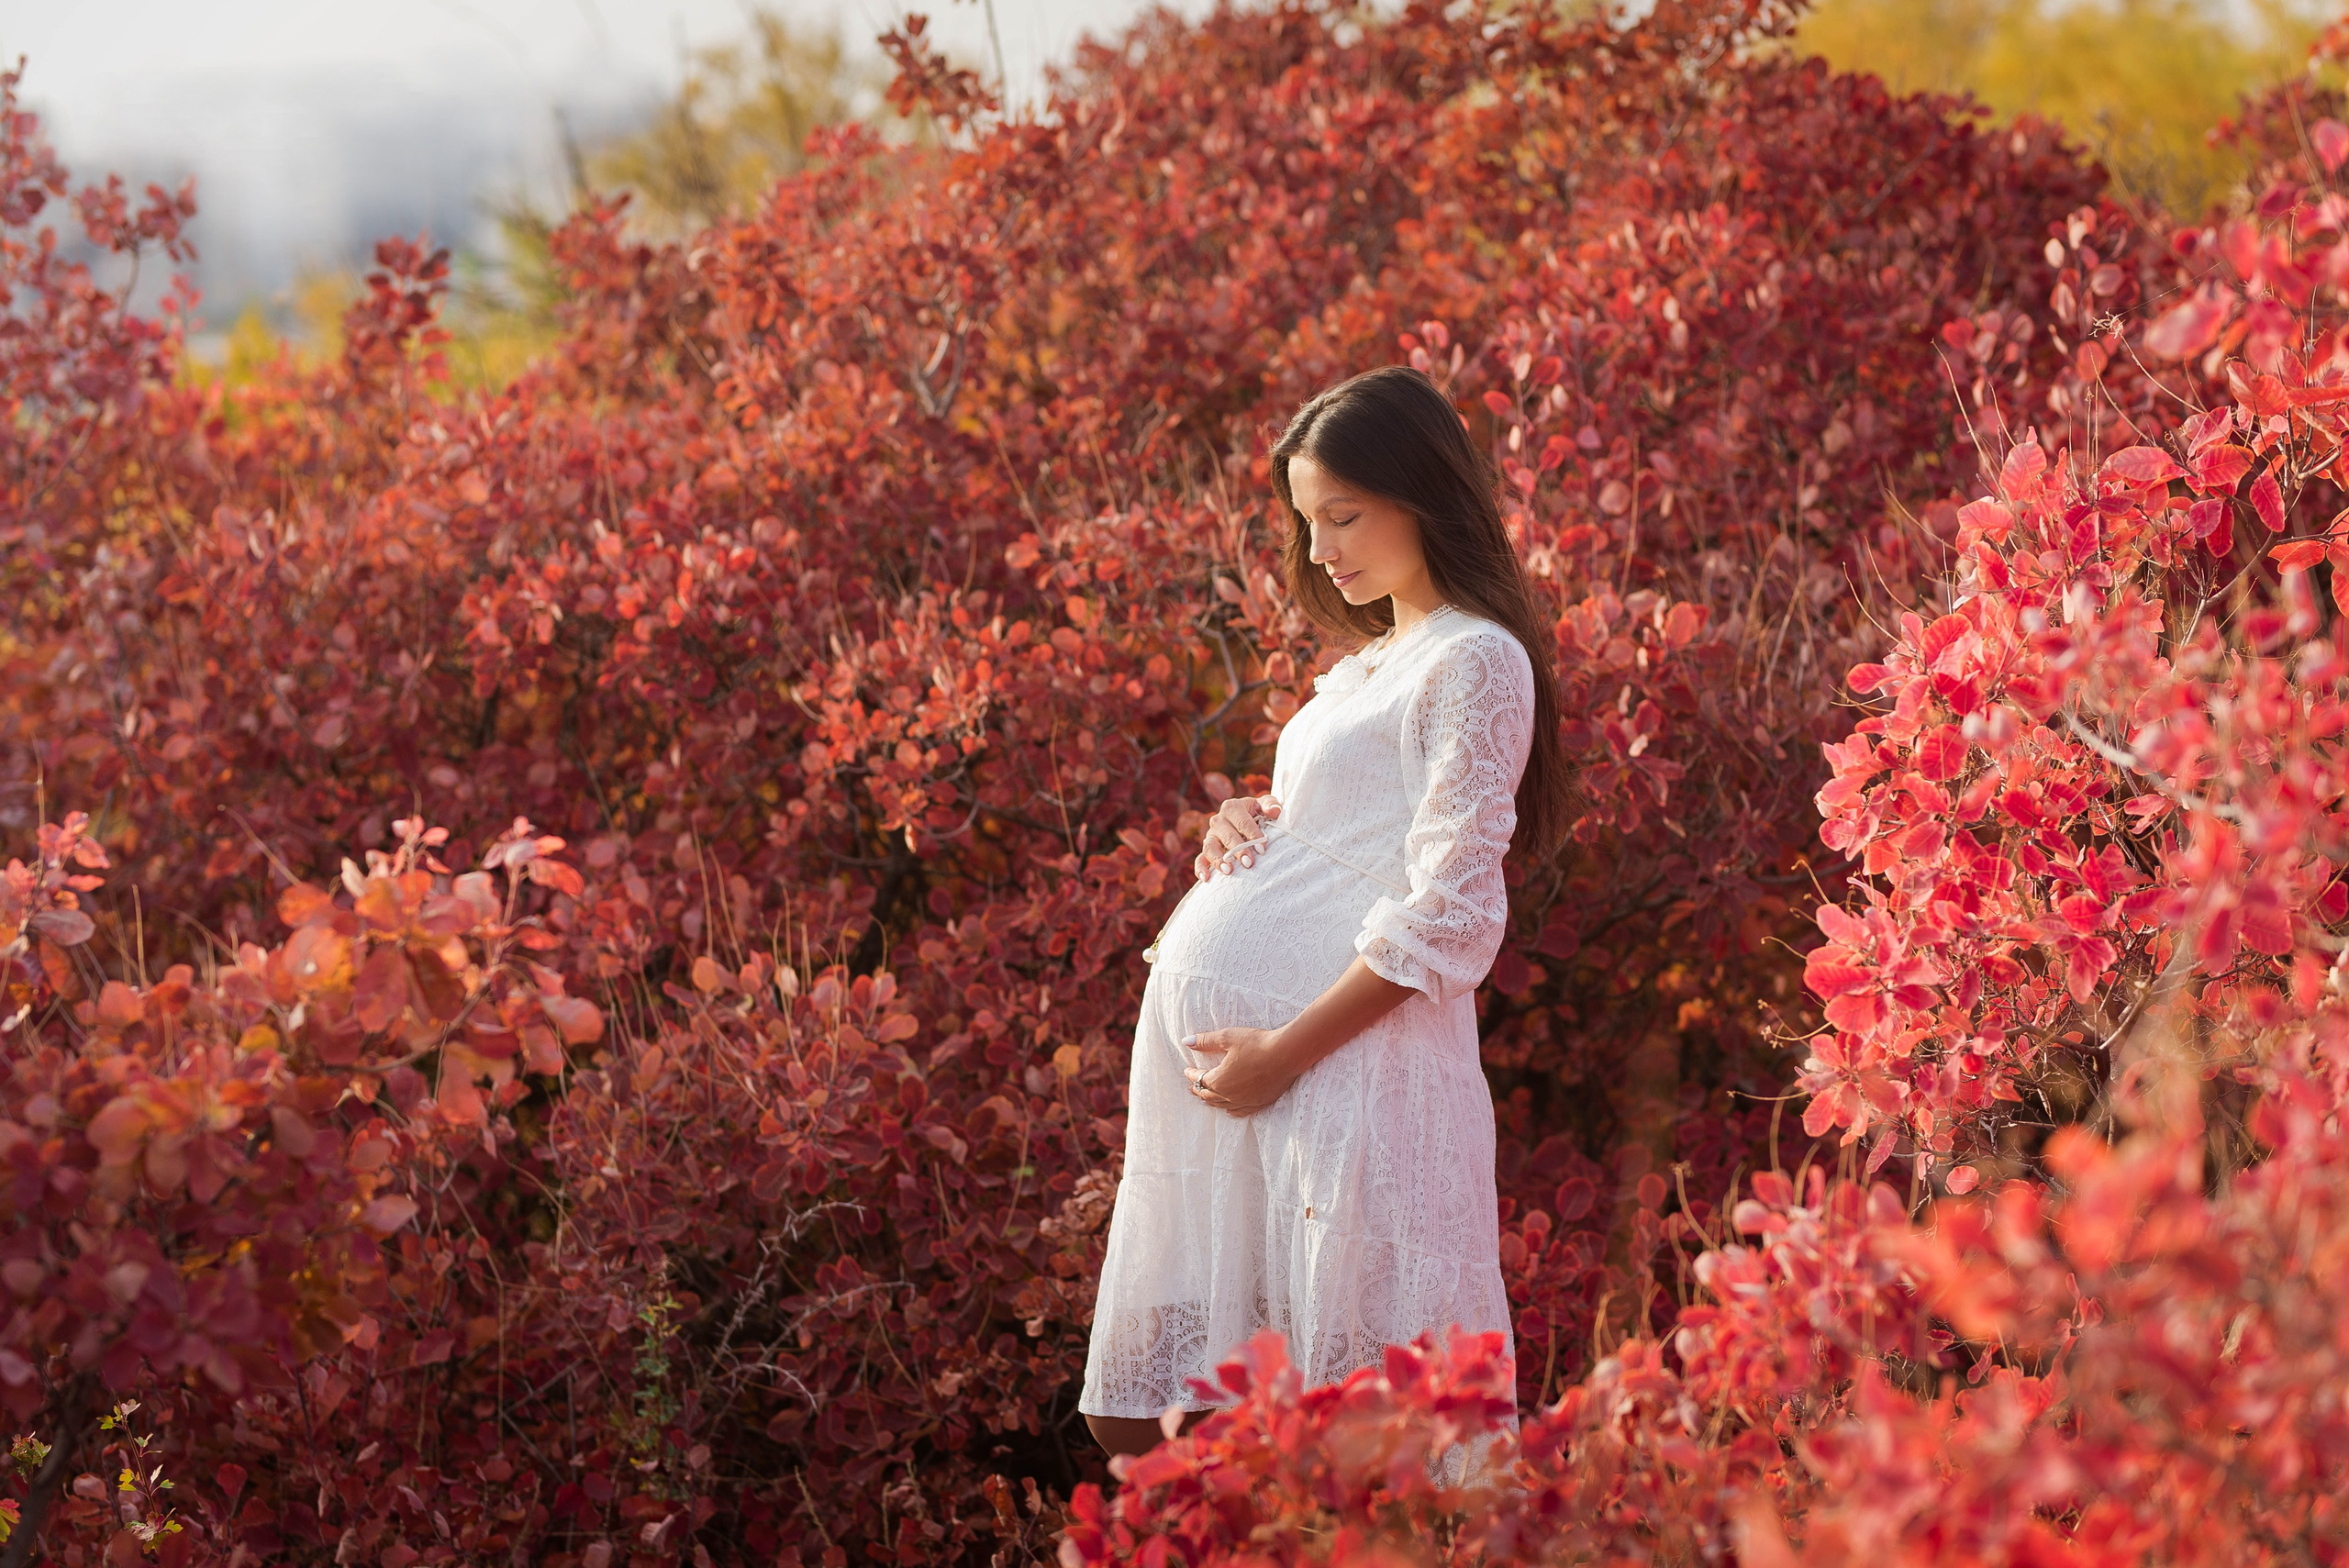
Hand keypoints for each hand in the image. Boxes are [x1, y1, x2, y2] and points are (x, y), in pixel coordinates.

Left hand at [1182, 1026, 1302, 1116]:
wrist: (1287, 1054)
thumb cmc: (1257, 1043)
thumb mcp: (1227, 1038)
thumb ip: (1205, 1041)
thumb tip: (1186, 1041)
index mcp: (1219, 1080)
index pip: (1199, 1079)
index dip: (1191, 1074)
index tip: (1187, 1070)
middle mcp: (1229, 1095)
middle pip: (1208, 1095)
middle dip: (1198, 1089)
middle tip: (1191, 1085)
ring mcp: (1245, 1101)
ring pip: (1222, 1105)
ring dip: (1211, 1101)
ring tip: (1205, 1097)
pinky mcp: (1260, 1103)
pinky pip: (1241, 1111)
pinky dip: (1231, 1111)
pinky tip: (1229, 1111)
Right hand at [1194, 793, 1280, 881]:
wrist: (1250, 821)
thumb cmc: (1258, 813)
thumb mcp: (1264, 806)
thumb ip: (1271, 805)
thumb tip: (1275, 811)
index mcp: (1232, 807)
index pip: (1242, 822)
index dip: (1252, 835)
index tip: (1262, 850)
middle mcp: (1218, 820)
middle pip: (1227, 836)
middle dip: (1238, 850)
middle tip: (1249, 863)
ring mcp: (1211, 835)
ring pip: (1210, 846)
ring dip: (1218, 859)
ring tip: (1229, 871)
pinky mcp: (1207, 849)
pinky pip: (1200, 858)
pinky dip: (1201, 868)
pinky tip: (1206, 878)